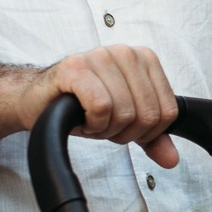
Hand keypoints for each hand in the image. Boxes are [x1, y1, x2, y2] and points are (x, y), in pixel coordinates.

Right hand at [27, 45, 179, 167]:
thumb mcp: (124, 122)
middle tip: (103, 125)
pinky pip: (101, 107)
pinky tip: (82, 118)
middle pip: (148, 115)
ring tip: (91, 120)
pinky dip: (92, 123)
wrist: (40, 101)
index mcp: (145, 59)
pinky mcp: (75, 67)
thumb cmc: (82, 105)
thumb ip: (152, 137)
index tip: (124, 127)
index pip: (168, 111)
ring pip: (125, 112)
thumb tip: (171, 159)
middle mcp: (125, 52)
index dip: (147, 132)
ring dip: (105, 129)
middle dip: (124, 132)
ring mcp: (100, 56)